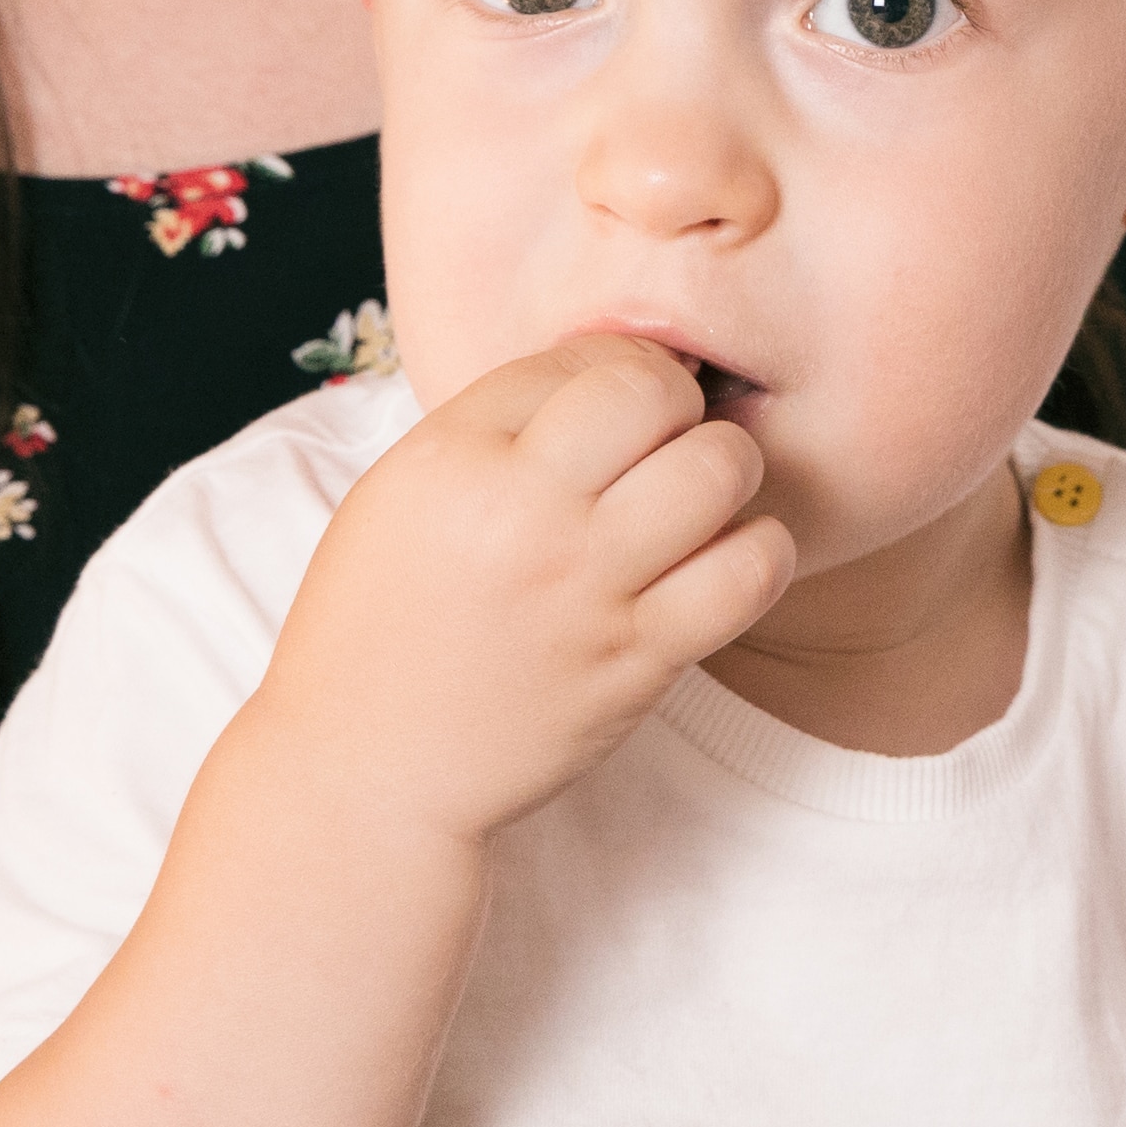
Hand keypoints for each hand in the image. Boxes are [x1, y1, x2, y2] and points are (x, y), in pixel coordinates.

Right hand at [252, 333, 791, 842]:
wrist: (368, 769)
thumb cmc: (383, 622)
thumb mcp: (404, 490)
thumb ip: (497, 425)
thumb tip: (610, 372)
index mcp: (455, 457)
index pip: (583, 357)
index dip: (617, 367)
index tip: (614, 408)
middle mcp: (526, 512)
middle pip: (658, 394)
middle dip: (678, 404)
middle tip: (661, 444)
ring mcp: (588, 589)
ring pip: (720, 470)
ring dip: (725, 471)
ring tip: (696, 498)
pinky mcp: (636, 662)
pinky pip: (746, 575)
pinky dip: (756, 553)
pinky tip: (724, 558)